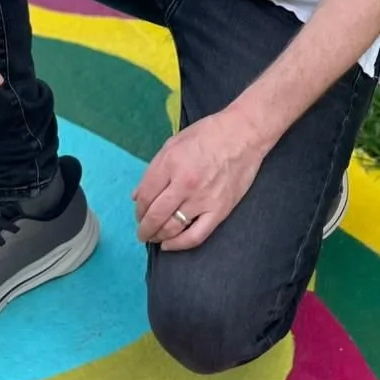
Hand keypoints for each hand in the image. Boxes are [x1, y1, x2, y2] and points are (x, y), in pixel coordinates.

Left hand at [133, 110, 265, 251]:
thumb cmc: (207, 134)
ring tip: (155, 237)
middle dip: (144, 228)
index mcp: (171, 163)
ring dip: (158, 236)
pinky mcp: (219, 210)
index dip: (138, 209)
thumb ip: (153, 169)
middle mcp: (184, 184)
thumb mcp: (174, 143)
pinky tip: (169, 245)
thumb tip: (136, 196)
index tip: (139, 213)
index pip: (145, 196)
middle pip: (155, 215)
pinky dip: (179, 244)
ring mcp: (202, 199)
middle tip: (142, 232)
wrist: (243, 134)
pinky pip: (195, 235)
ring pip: (172, 228)